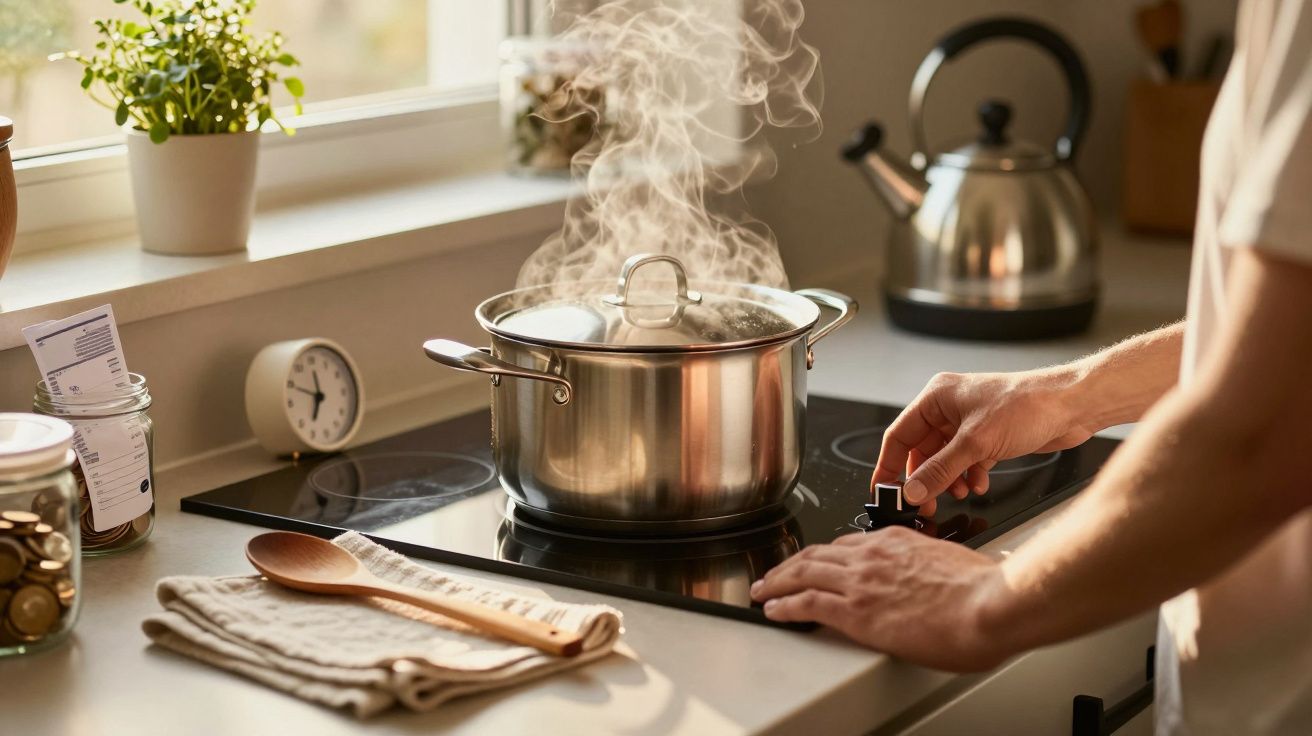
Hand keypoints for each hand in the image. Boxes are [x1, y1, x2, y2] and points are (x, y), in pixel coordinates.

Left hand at [750, 528, 1010, 671]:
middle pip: (816, 554)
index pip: (848, 544)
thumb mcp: (959, 564)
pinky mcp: (855, 611)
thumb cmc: (985, 590)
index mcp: (896, 541)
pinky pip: (806, 603)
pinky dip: (784, 605)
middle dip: (790, 564)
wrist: (989, 604)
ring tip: (762, 589)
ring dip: (776, 581)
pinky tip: (773, 610)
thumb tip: (954, 576)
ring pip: (803, 573)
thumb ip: (942, 568)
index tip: (816, 561)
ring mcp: (861, 581)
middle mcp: (872, 555)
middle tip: (774, 573)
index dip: (825, 554)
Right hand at [875, 370, 1092, 515]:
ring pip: (945, 459)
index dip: (889, 465)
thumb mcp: (975, 443)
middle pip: (922, 450)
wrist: (1072, 405)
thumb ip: (939, 470)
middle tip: (923, 503)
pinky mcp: (988, 436)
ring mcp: (969, 423)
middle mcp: (949, 408)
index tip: (884, 491)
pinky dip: (969, 476)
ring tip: (957, 493)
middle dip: (924, 478)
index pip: (899, 435)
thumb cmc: (1027, 405)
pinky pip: (966, 461)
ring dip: (948, 479)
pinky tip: (978, 485)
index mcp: (937, 397)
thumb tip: (912, 491)